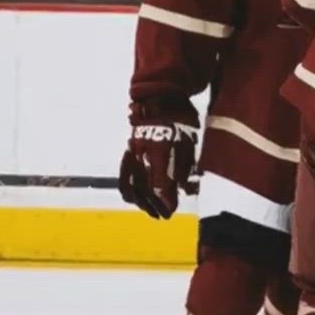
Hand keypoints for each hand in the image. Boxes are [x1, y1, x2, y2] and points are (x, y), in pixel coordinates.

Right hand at [119, 100, 199, 218]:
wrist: (160, 97)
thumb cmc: (181, 118)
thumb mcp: (189, 142)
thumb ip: (186, 168)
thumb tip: (185, 190)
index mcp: (160, 152)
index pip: (160, 184)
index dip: (165, 201)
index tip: (171, 211)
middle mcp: (143, 154)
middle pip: (145, 188)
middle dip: (154, 205)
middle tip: (164, 216)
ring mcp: (134, 152)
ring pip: (132, 183)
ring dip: (140, 200)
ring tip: (149, 211)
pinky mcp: (130, 150)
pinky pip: (125, 173)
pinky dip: (128, 188)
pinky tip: (134, 197)